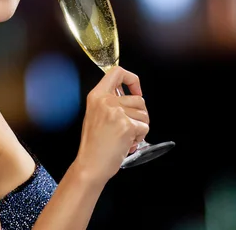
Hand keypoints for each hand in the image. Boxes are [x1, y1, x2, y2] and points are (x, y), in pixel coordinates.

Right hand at [75, 66, 149, 182]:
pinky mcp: (126, 125)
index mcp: (97, 96)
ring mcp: (117, 112)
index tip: (135, 91)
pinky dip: (140, 137)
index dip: (132, 79)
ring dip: (140, 127)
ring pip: (144, 113)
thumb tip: (131, 97)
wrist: (91, 164)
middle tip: (131, 127)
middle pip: (138, 98)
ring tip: (127, 136)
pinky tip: (128, 143)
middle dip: (140, 114)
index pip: (117, 72)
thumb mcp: (95, 114)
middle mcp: (106, 101)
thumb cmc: (93, 144)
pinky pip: (144, 127)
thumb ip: (109, 102)